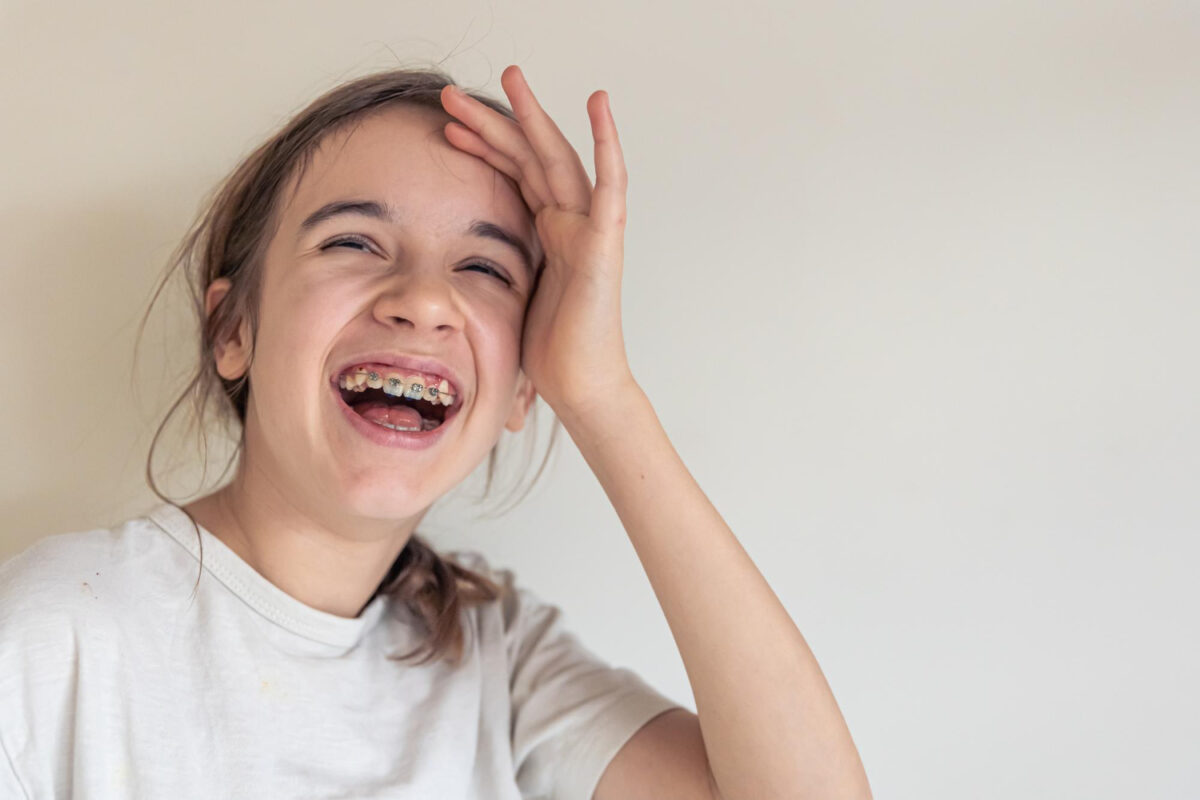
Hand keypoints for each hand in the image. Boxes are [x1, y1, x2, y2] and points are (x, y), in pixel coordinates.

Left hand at [439, 65, 634, 416]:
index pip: (514, 178)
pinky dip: (607, 144)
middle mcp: (568, 226)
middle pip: (530, 159)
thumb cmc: (549, 356)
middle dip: (494, 122)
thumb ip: (491, 276)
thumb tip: (441, 285)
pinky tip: (598, 105)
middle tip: (454, 93)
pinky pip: (609, 187)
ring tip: (510, 77)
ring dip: (533, 117)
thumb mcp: (505, 301)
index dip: (483, 149)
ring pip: (559, 159)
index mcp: (547, 237)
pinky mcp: (604, 246)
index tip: (447, 129)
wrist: (580, 388)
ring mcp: (589, 231)